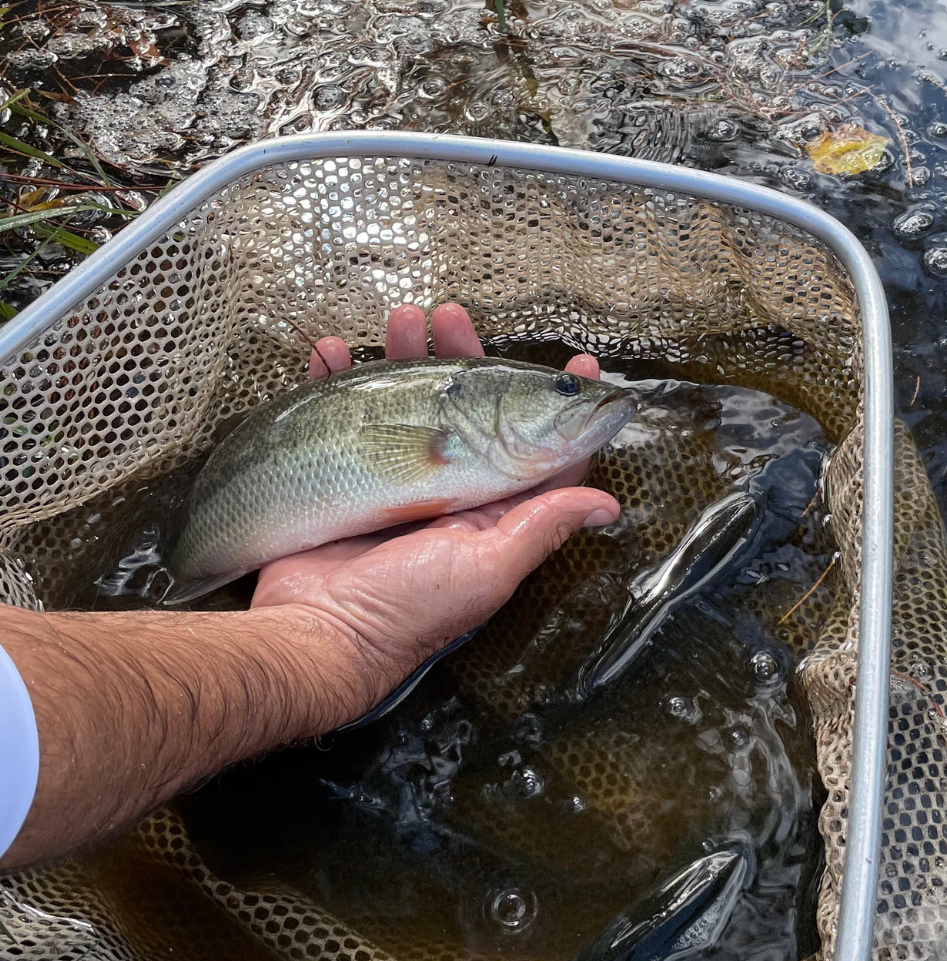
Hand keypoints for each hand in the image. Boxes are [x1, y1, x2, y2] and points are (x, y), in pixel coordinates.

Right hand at [251, 304, 619, 723]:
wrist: (316, 634)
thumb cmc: (408, 609)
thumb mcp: (485, 568)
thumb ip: (540, 528)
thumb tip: (608, 506)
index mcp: (488, 512)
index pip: (535, 452)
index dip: (558, 408)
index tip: (577, 364)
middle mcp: (446, 492)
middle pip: (466, 412)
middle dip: (464, 362)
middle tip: (453, 319)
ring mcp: (393, 482)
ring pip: (406, 404)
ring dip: (402, 361)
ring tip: (399, 320)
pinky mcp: (344, 477)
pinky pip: (341, 419)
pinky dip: (334, 385)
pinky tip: (329, 355)